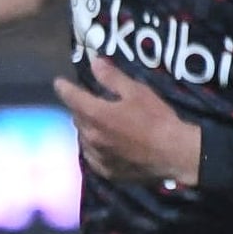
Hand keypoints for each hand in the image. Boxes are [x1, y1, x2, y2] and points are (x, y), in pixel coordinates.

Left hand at [56, 56, 202, 187]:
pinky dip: (94, 146)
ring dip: (87, 128)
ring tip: (98, 123)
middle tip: (89, 101)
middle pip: (76, 118)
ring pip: (83, 137)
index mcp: (95, 114)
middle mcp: (90, 136)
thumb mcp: (136, 92)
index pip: (71, 98)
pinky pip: (92, 155)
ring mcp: (96, 156)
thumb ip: (112, 78)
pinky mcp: (105, 171)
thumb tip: (94, 62)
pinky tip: (103, 144)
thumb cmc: (156, 119)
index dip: (64, 88)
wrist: (174, 154)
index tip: (59, 82)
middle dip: (80, 108)